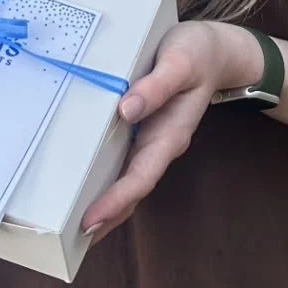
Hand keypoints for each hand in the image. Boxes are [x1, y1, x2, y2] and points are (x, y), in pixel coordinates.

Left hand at [80, 20, 260, 243]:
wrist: (217, 50)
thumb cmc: (197, 53)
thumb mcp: (180, 62)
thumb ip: (156, 86)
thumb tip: (125, 109)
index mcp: (170, 135)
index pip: (140, 177)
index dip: (115, 201)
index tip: (89, 220)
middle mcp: (160, 145)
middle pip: (132, 190)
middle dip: (106, 216)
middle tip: (70, 238)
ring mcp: (152, 140)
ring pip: (127, 179)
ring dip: (105, 203)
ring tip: (72, 223)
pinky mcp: (144, 128)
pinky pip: (123, 159)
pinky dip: (106, 177)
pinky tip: (84, 180)